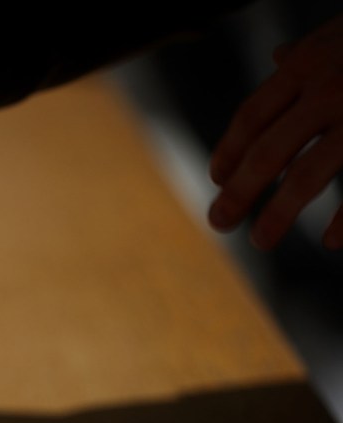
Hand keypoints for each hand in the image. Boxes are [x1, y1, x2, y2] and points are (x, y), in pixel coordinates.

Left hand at [208, 13, 342, 249]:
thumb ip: (309, 55)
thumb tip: (279, 57)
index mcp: (307, 64)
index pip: (251, 117)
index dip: (229, 152)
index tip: (217, 180)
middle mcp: (329, 89)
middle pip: (266, 152)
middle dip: (238, 193)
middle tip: (218, 222)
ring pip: (306, 176)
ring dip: (278, 214)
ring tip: (260, 240)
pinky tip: (331, 241)